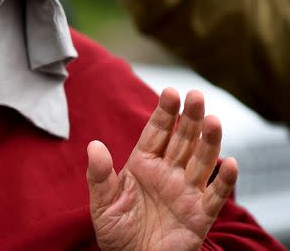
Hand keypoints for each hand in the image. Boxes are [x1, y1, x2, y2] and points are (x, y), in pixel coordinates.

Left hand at [87, 88, 237, 250]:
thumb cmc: (116, 232)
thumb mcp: (102, 203)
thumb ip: (100, 175)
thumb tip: (94, 145)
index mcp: (143, 164)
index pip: (157, 133)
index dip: (164, 113)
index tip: (170, 92)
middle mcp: (168, 173)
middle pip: (182, 140)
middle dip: (189, 118)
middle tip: (196, 95)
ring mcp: (186, 191)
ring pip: (202, 161)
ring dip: (209, 142)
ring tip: (213, 120)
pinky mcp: (200, 215)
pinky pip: (214, 195)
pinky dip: (224, 181)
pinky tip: (230, 163)